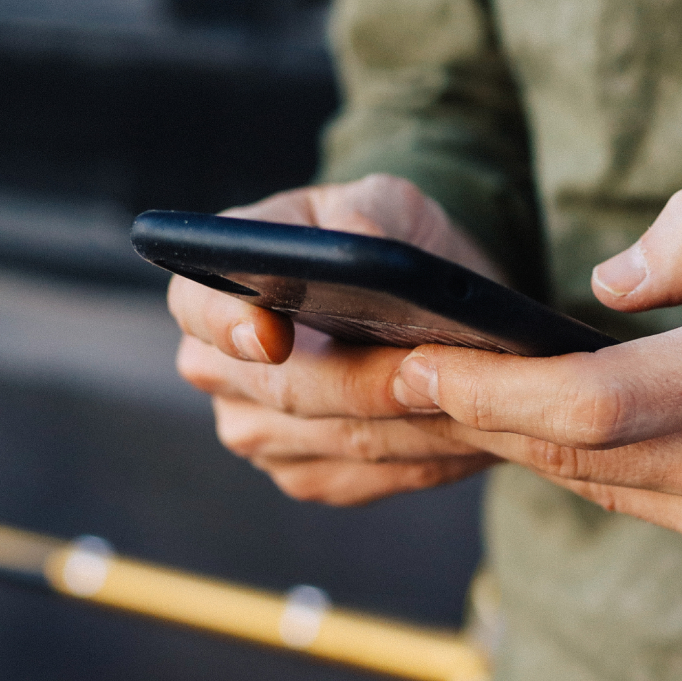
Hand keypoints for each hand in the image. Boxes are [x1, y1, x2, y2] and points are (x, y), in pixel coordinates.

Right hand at [170, 174, 504, 505]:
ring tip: (483, 402)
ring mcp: (257, 430)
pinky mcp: (306, 473)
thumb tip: (358, 244)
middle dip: (367, 383)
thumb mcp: (382, 203)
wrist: (421, 299)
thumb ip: (363, 215)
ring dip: (415, 426)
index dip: (231, 326)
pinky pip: (369, 476)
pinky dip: (430, 457)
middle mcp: (219, 367)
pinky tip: (477, 435)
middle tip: (436, 372)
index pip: (198, 308)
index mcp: (213, 286)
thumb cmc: (388, 237)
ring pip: (339, 441)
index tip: (273, 337)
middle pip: (285, 390)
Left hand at [393, 178, 681, 579]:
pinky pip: (642, 506)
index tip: (422, 366)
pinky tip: (555, 426)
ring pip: (601, 487)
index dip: (498, 390)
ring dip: (525, 443)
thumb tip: (602, 285)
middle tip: (397, 376)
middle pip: (580, 454)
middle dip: (481, 415)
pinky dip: (593, 465)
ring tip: (454, 392)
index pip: (602, 402)